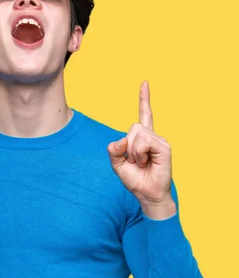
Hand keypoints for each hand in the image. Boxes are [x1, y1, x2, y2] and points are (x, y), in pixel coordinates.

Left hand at [107, 81, 176, 218]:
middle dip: (128, 146)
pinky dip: (139, 153)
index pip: (144, 114)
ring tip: (141, 162)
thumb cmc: (135, 179)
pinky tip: (146, 161)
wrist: (147, 194)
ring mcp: (160, 141)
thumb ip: (113, 150)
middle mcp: (153, 136)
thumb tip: (121, 140)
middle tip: (135, 160)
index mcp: (143, 138)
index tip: (145, 83)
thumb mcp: (117, 163)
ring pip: (137, 134)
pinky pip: (144, 142)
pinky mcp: (164, 148)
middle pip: (133, 127)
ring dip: (133, 152)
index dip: (144, 99)